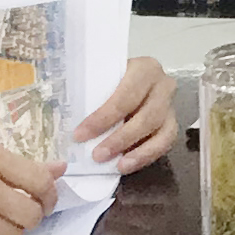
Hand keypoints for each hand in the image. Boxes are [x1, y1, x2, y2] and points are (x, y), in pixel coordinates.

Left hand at [72, 54, 175, 174]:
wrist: (129, 80)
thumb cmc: (110, 79)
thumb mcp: (100, 77)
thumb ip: (89, 92)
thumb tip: (62, 118)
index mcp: (144, 68)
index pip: (125, 95)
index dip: (103, 118)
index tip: (80, 135)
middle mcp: (163, 85)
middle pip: (147, 115)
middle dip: (121, 138)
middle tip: (97, 155)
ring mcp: (171, 106)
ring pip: (162, 131)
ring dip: (139, 152)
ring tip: (118, 166)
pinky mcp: (172, 124)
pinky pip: (166, 143)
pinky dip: (147, 156)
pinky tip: (127, 165)